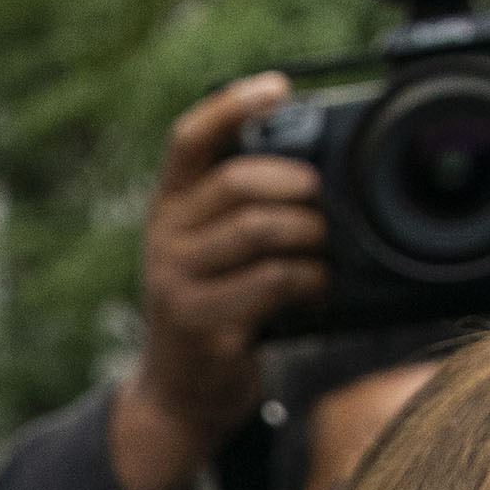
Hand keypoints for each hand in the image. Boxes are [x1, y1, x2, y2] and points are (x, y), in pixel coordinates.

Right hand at [111, 72, 327, 489]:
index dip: (232, 106)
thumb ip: (244, 211)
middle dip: (297, 184)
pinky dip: (312, 280)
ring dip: (311, 236)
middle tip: (326, 202)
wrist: (178, 400)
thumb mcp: (214, 256)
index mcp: (168, 211)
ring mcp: (177, 282)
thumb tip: (321, 173)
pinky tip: (319, 291)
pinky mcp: (202, 323)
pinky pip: (274, 280)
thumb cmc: (214, 316)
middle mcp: (163, 240)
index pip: (189, 140)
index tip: (278, 88)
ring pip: (261, 229)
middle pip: (237, 180)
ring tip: (326, 253)